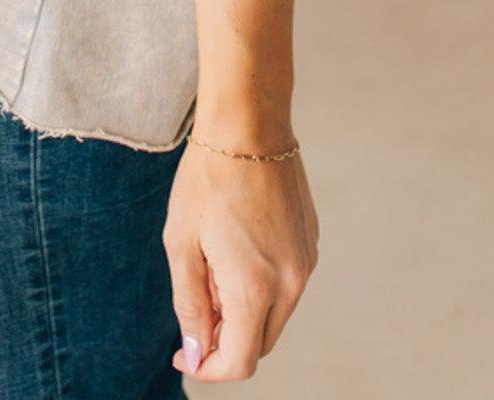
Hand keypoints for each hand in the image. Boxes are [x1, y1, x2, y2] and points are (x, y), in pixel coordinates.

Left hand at [163, 132, 318, 381]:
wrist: (249, 124)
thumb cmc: (207, 180)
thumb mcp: (182, 244)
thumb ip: (190, 306)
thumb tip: (196, 354)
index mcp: (255, 289)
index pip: (239, 362)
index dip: (207, 368)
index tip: (181, 354)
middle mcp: (291, 284)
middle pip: (258, 343)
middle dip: (224, 336)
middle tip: (197, 291)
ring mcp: (306, 263)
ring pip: (273, 315)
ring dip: (243, 308)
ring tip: (216, 257)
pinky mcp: (311, 244)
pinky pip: (286, 284)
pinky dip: (261, 284)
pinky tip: (238, 241)